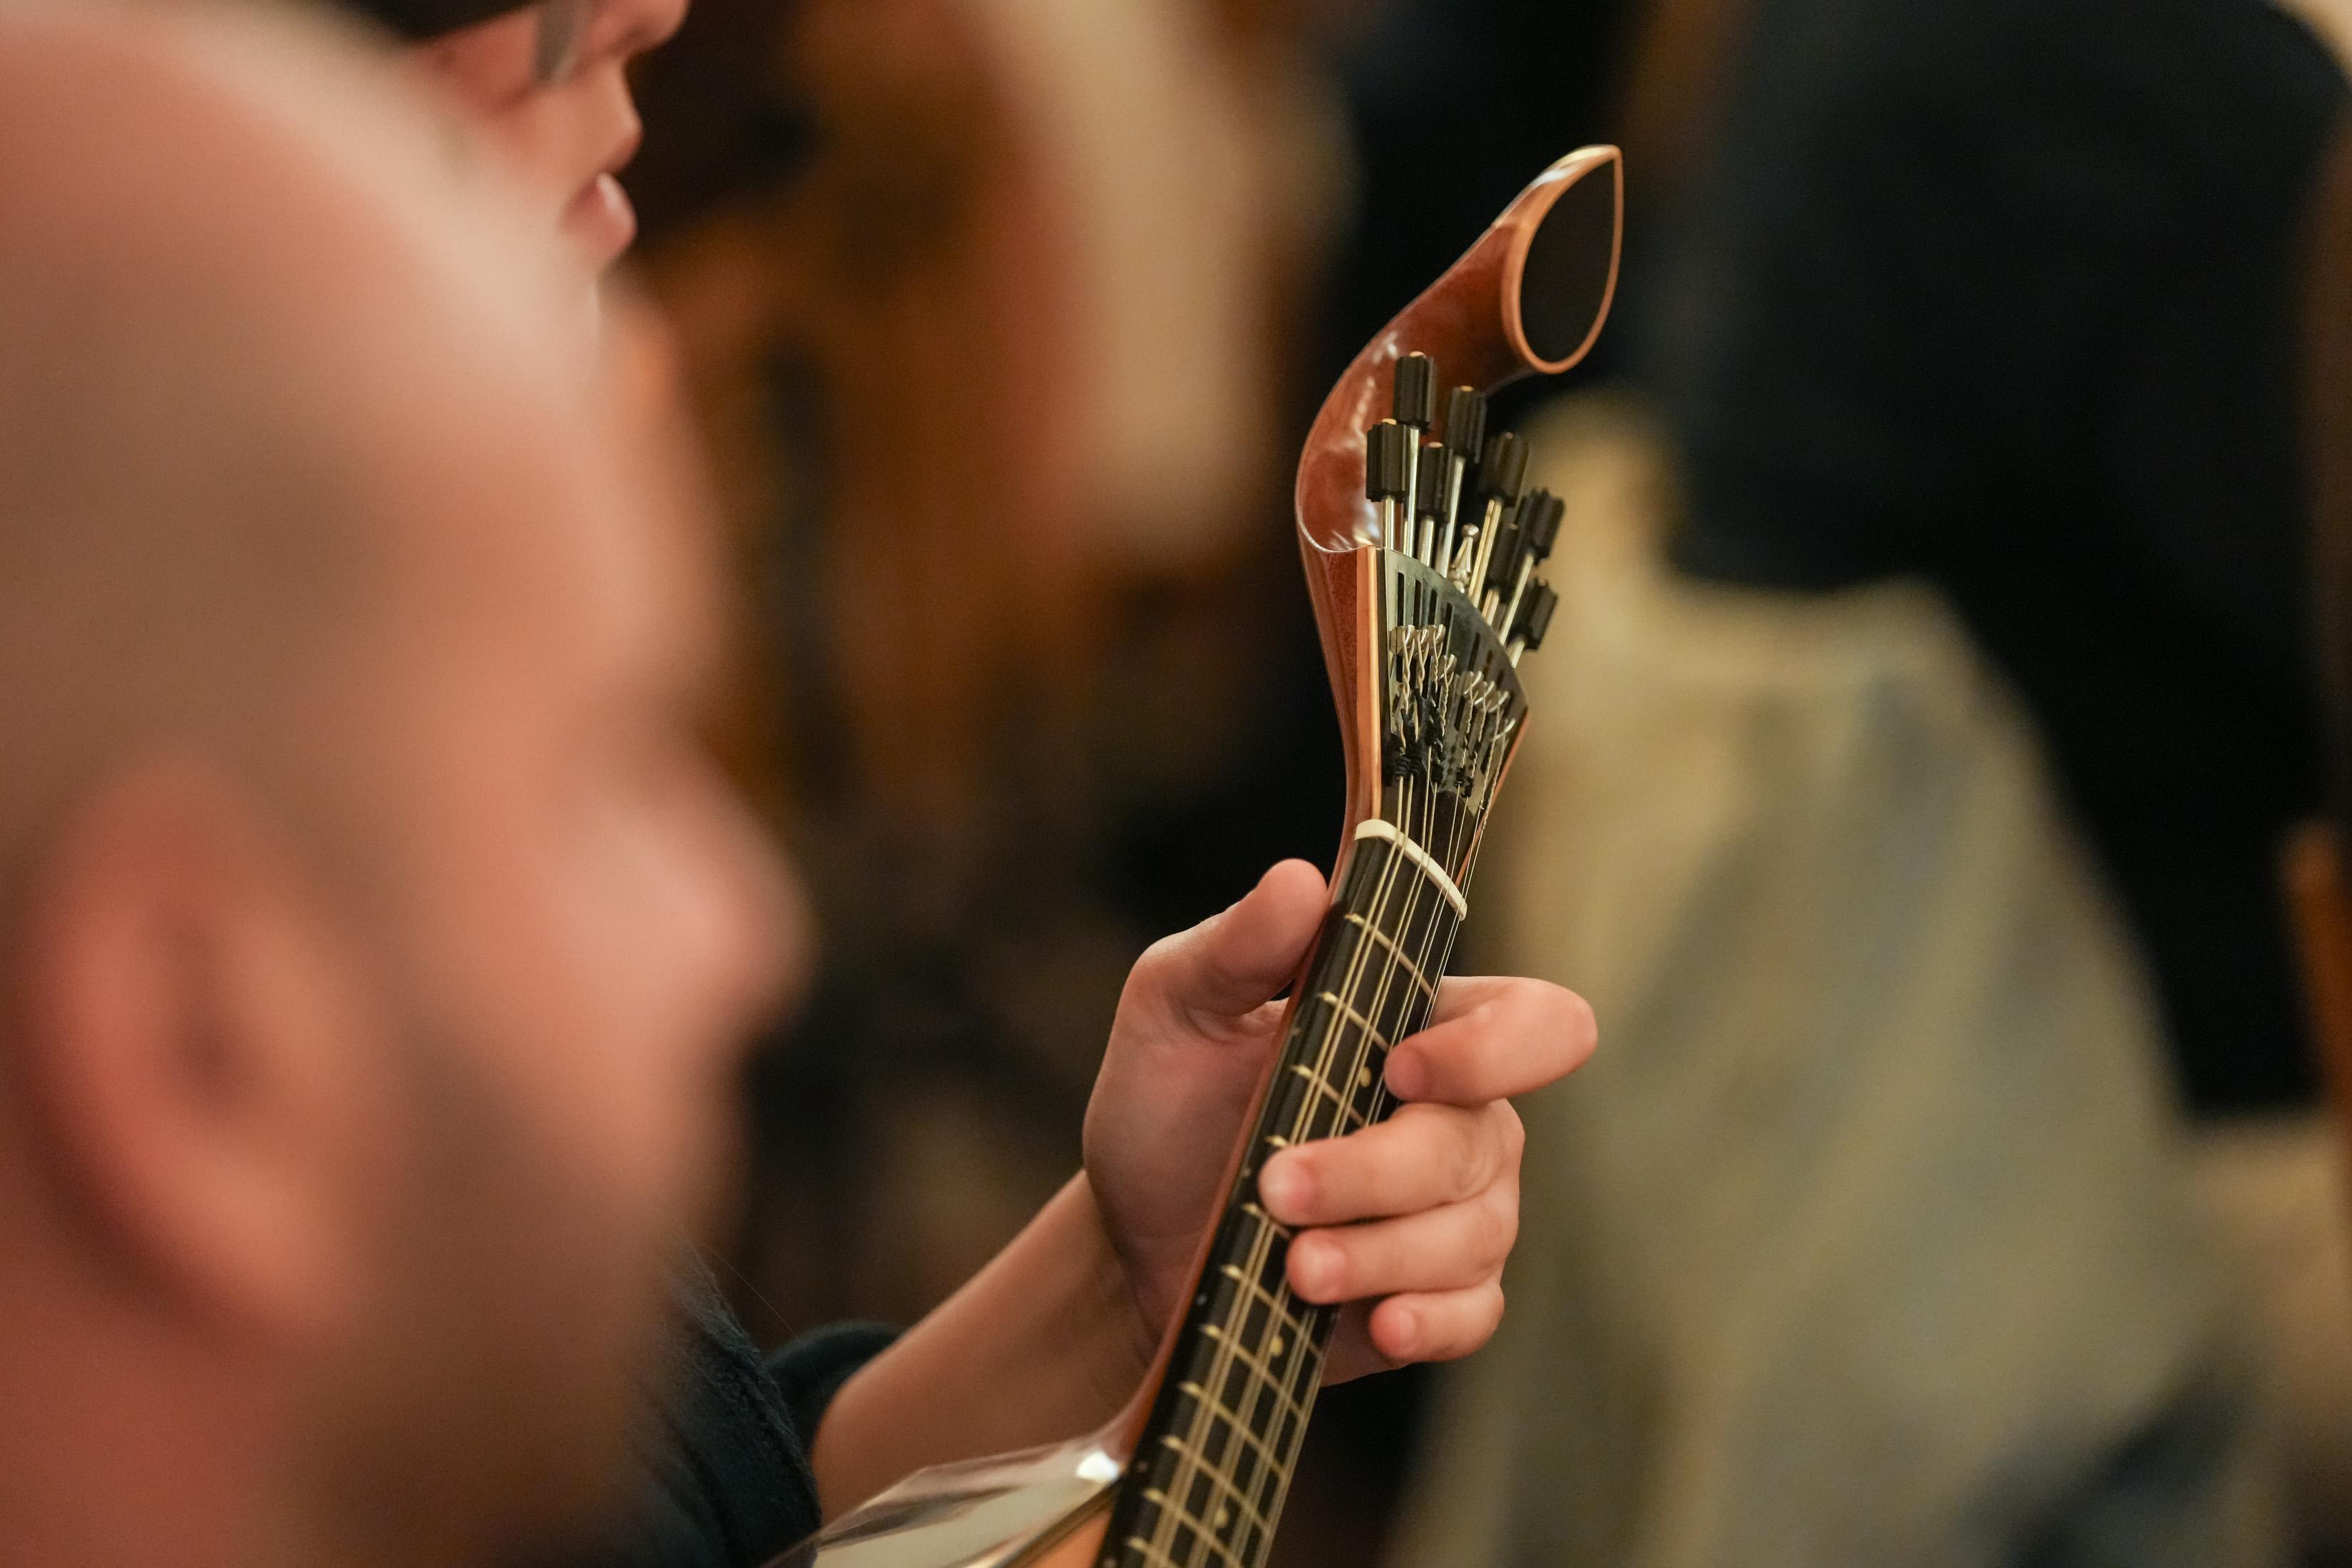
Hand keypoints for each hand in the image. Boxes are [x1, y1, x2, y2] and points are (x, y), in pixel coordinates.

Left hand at [1081, 860, 1594, 1382]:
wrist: (1131, 1237)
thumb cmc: (1166, 1104)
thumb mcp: (1174, 1008)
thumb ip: (1236, 947)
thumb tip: (1300, 881)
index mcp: (1420, 1026)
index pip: (1532, 1022)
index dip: (1494, 1047)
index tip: (1399, 1068)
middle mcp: (1461, 1116)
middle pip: (1480, 1140)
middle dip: (1374, 1170)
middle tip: (1276, 1187)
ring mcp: (1457, 1212)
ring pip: (1472, 1234)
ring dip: (1377, 1251)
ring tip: (1291, 1265)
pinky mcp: (1436, 1298)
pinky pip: (1473, 1312)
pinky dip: (1426, 1318)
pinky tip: (1377, 1321)